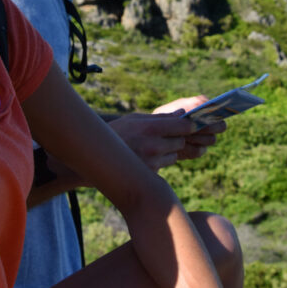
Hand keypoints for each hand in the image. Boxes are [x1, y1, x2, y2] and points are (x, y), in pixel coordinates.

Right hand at [109, 101, 224, 170]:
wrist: (96, 155)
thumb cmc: (116, 132)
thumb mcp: (134, 119)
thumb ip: (160, 118)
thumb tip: (182, 114)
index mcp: (150, 128)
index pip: (183, 126)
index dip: (189, 125)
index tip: (189, 124)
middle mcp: (153, 145)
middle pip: (181, 140)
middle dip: (176, 137)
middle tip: (163, 134)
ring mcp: (153, 161)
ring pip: (175, 153)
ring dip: (169, 149)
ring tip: (149, 145)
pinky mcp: (151, 173)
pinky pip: (166, 163)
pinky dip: (161, 159)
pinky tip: (145, 155)